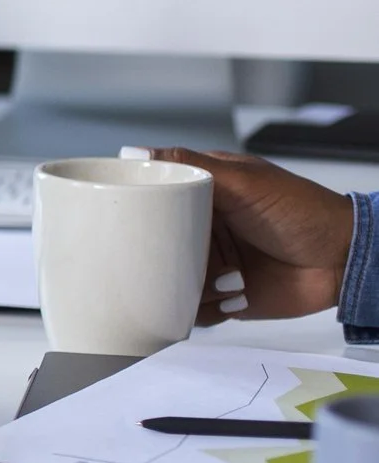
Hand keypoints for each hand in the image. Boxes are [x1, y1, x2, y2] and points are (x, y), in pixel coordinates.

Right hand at [138, 148, 358, 323]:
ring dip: (179, 285)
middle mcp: (203, 229)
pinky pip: (193, 309)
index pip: (154, 198)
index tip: (118, 215)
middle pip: (156, 244)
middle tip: (162, 258)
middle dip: (154, 255)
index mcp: (202, 194)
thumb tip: (135, 152)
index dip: (135, 208)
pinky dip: (197, 310)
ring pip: (170, 279)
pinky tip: (222, 298)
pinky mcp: (224, 296)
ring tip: (214, 279)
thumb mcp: (245, 180)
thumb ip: (191, 166)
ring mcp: (212, 264)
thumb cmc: (305, 211)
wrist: (345, 260)